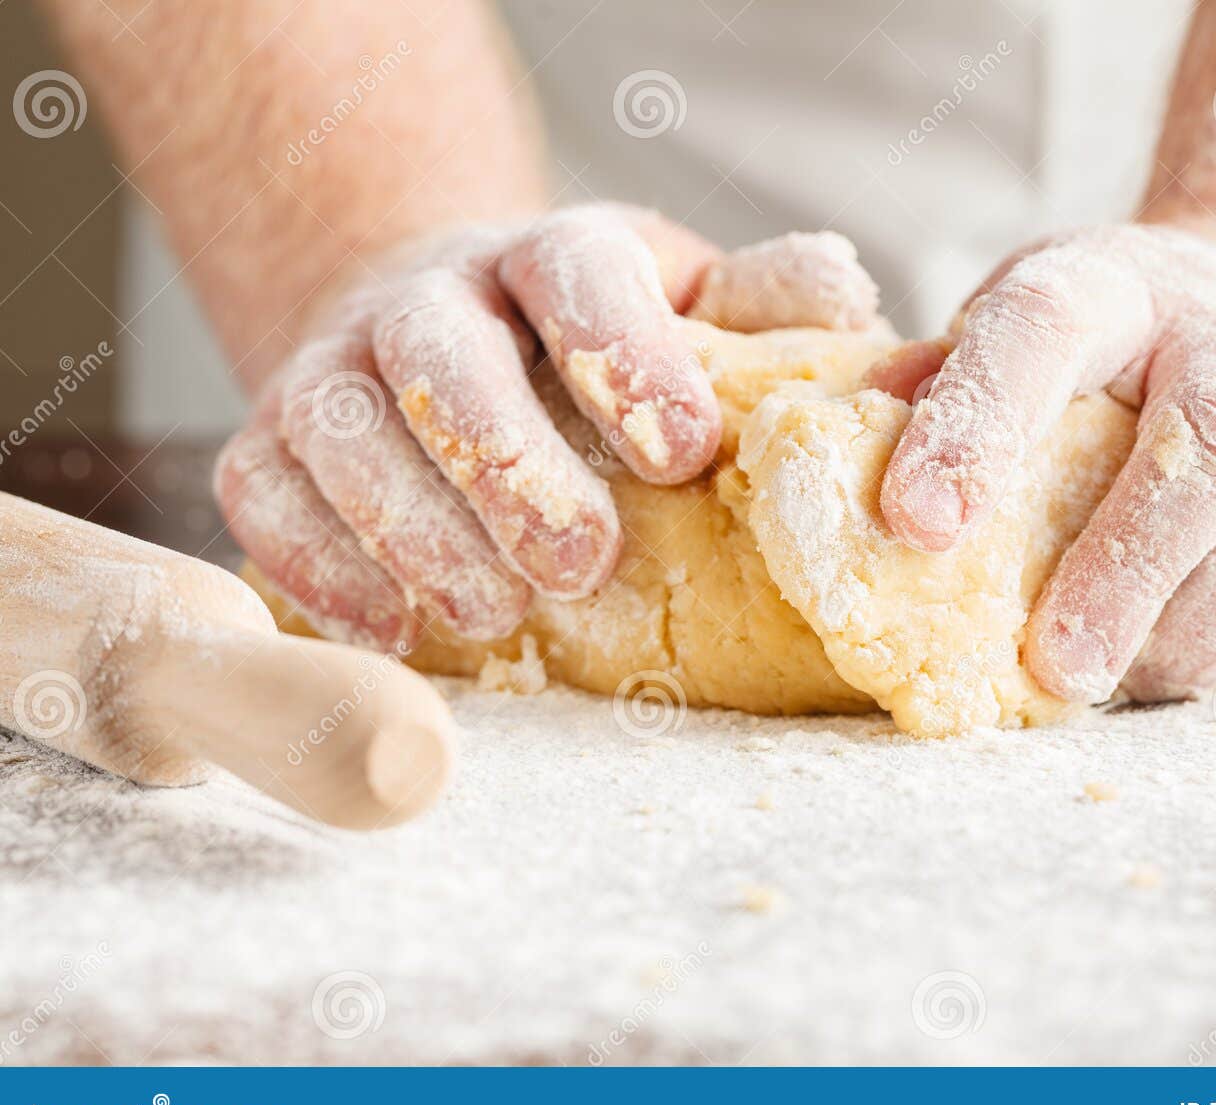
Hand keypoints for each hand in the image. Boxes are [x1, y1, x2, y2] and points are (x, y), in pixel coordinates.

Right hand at [215, 207, 877, 651]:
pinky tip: (390, 629)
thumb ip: (760, 306)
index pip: (577, 273)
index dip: (626, 358)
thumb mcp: (686, 308)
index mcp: (551, 257)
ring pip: (340, 425)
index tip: (686, 453)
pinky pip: (262, 489)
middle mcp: (433, 297)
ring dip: (414, 528)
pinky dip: (318, 563)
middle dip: (508, 465)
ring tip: (494, 615)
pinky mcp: (271, 436)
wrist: (440, 328)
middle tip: (580, 565)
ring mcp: (337, 362)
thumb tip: (845, 298)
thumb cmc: (588, 343)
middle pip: (444, 356)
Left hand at [876, 224, 1215, 703]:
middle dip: (1128, 569)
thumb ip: (939, 390)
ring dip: (1211, 622)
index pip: (1044, 330)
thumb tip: (841, 468)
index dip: (981, 424)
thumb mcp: (1015, 332)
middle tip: (1055, 670)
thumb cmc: (1111, 349)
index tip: (915, 526)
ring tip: (1133, 676)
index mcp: (1112, 287)